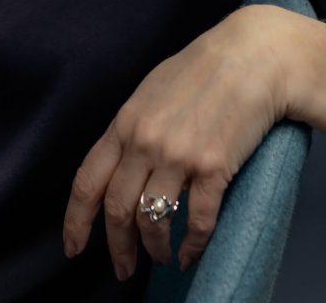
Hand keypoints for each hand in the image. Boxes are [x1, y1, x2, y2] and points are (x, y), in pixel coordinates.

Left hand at [62, 5, 288, 279]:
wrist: (252, 57)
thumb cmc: (202, 70)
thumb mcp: (151, 91)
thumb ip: (132, 128)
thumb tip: (121, 165)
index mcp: (125, 122)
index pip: (88, 180)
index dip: (76, 220)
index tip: (73, 247)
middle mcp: (145, 141)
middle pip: (116, 209)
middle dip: (117, 246)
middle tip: (122, 268)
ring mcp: (178, 155)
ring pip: (152, 220)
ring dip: (154, 249)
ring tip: (162, 259)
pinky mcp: (213, 167)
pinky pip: (196, 221)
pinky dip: (192, 246)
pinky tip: (191, 253)